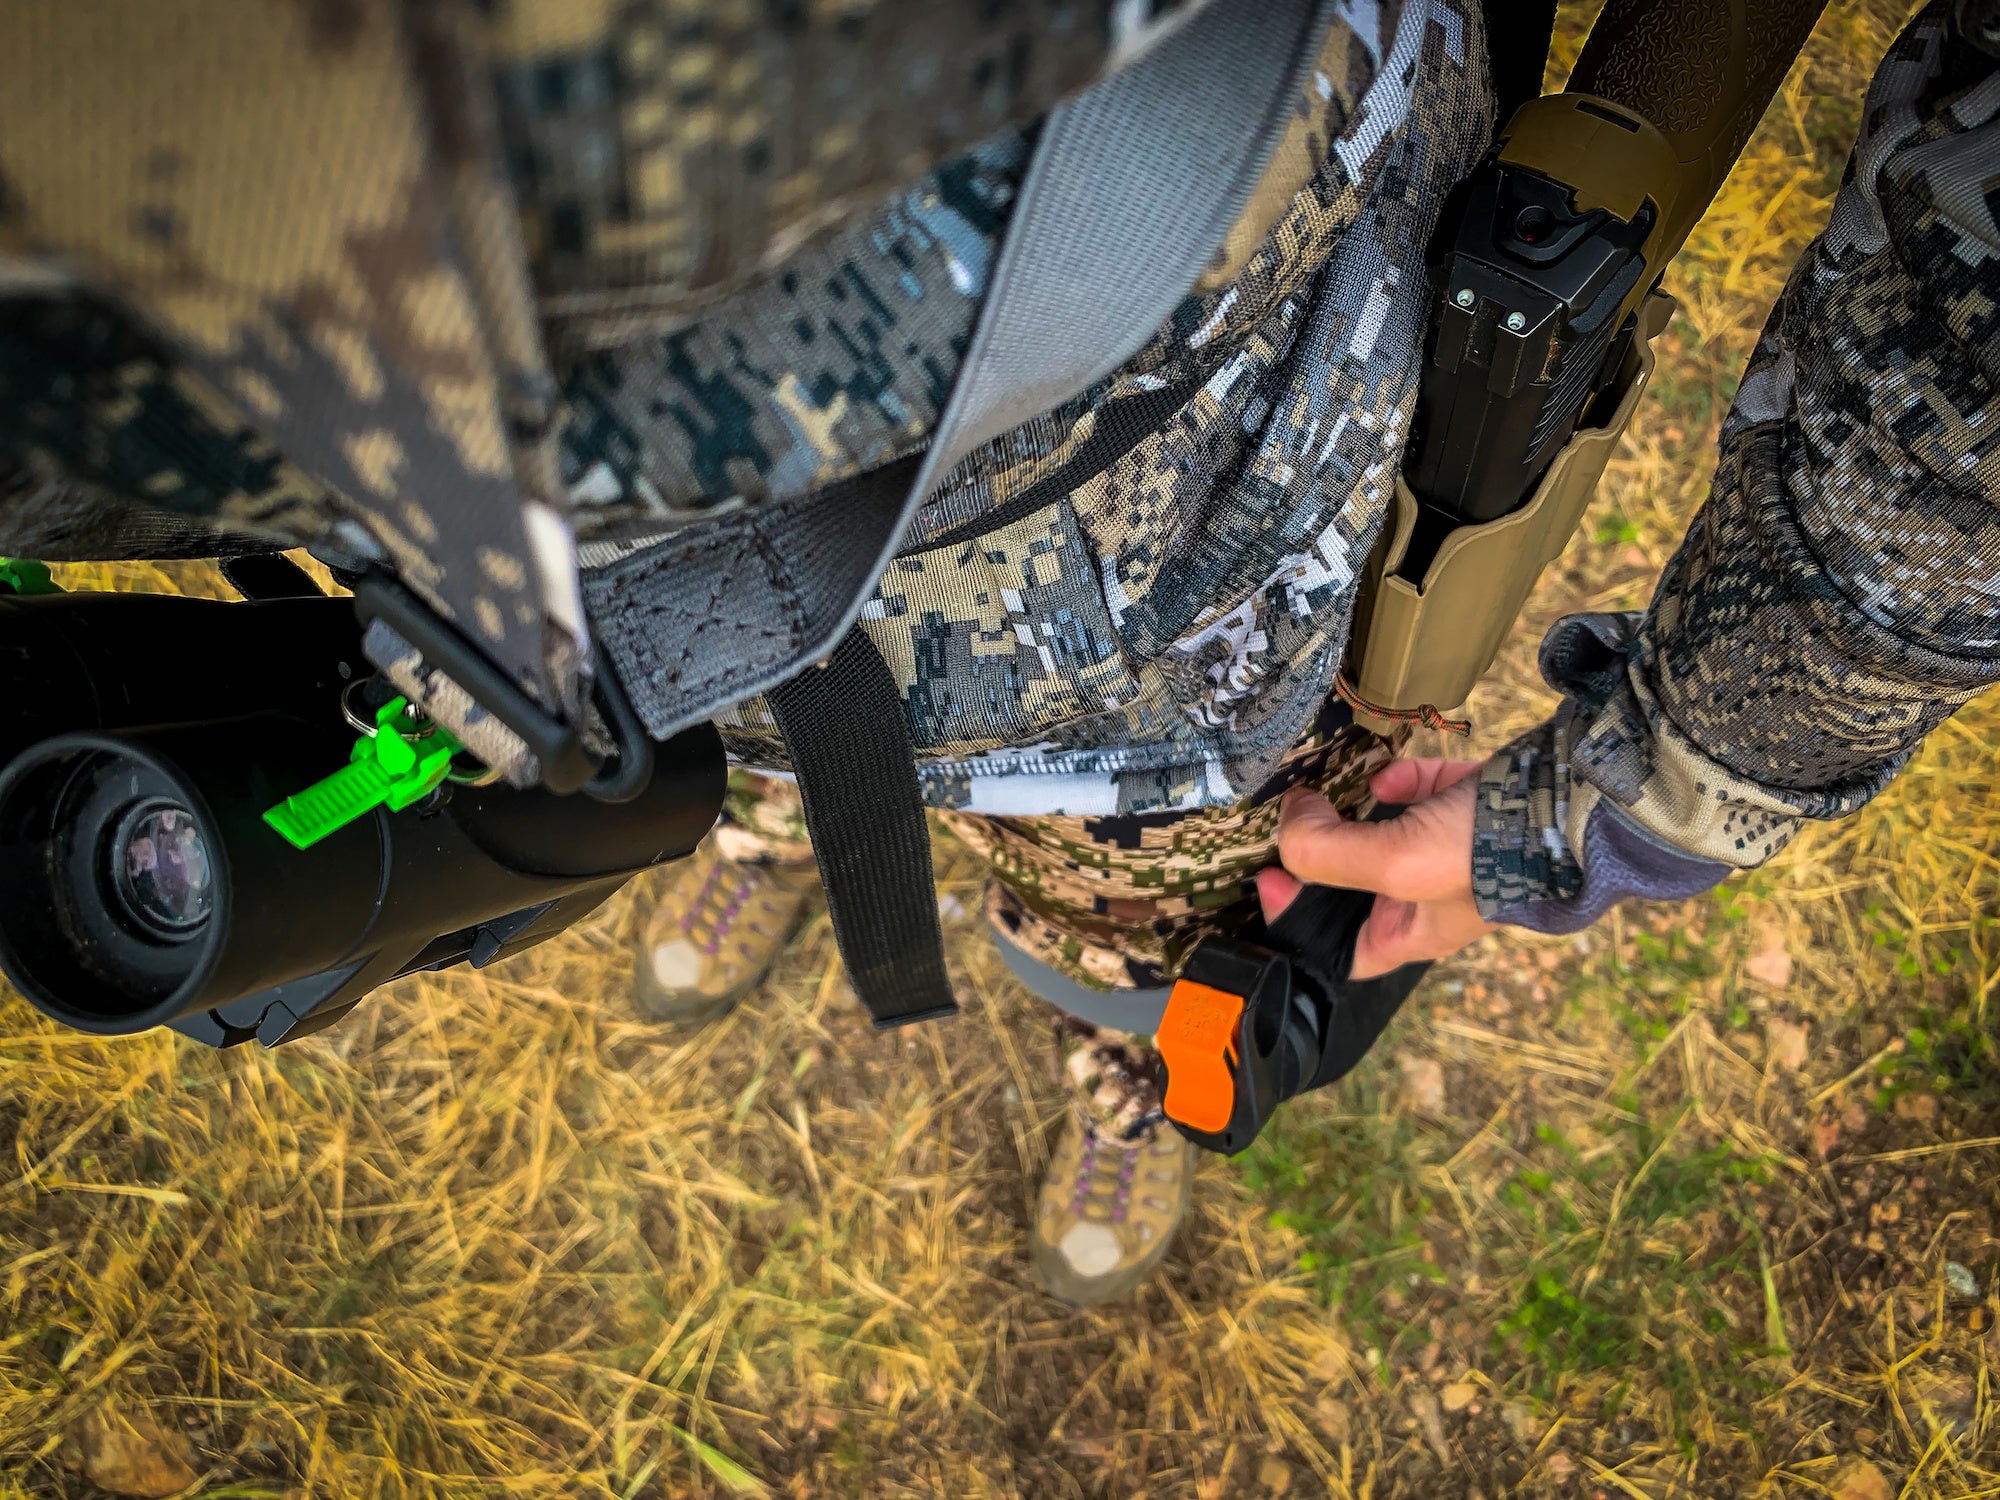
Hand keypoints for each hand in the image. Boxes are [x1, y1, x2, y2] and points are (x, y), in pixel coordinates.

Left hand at [1256, 758, 1494, 979]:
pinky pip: (1415, 791)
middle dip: (1320, 858)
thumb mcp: (1395, 865)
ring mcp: (1447, 847)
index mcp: (1414, 931)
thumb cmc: (1488, 854)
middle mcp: (1429, 895)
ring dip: (1348, 814)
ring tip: (1318, 798)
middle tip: (1286, 829)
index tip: (1268, 880)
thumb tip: (1292, 820)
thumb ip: (1327, 852)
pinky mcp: (1463, 802)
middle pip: (1354, 886)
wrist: (1565, 800)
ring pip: (1379, 833)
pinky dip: (1394, 780)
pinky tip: (1384, 777)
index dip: (1297, 922)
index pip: (1342, 949)